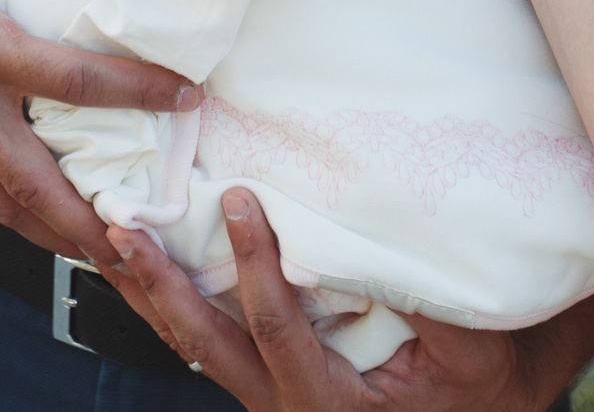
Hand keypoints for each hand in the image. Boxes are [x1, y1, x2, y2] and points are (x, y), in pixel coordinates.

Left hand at [102, 189, 552, 410]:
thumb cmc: (479, 385)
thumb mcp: (472, 349)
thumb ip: (428, 301)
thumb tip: (384, 233)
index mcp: (331, 405)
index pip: (277, 329)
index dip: (255, 266)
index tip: (241, 203)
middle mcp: (286, 408)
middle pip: (205, 345)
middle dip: (161, 286)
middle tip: (125, 231)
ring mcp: (268, 396)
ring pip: (194, 345)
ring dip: (152, 291)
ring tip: (113, 237)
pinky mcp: (262, 378)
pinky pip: (207, 341)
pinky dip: (173, 299)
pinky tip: (146, 260)